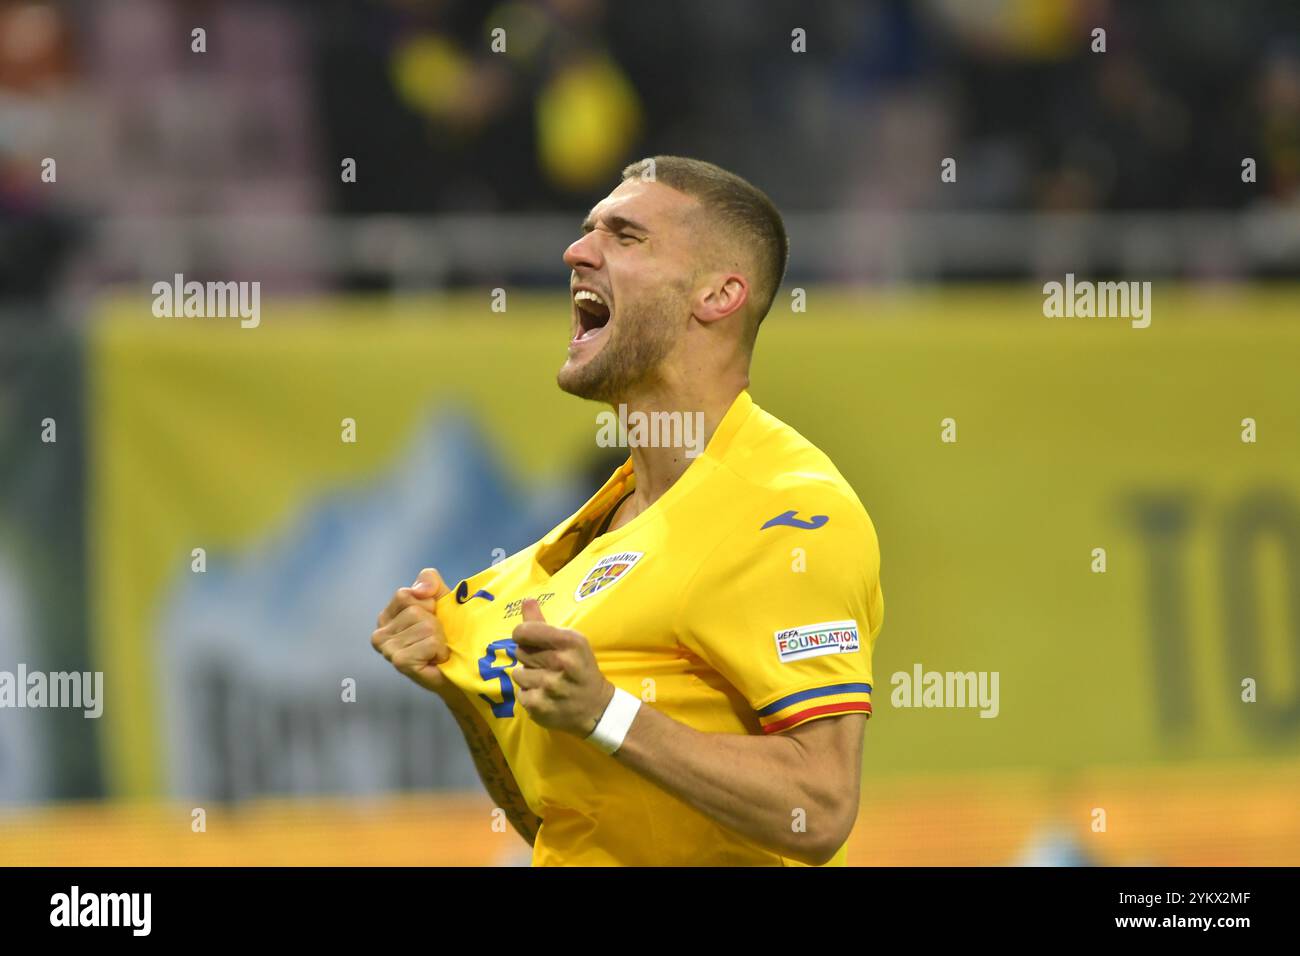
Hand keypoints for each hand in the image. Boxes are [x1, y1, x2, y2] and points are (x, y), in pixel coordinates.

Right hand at [371, 568, 454, 695]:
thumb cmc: (448, 634)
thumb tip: (420, 591)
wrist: (460, 668)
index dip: (428, 604)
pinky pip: (430, 642)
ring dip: (439, 638)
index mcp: (386, 616)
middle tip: (436, 639)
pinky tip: (436, 660)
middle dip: (435, 623)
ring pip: (426, 625)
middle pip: (416, 610)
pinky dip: (440, 650)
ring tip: (436, 651)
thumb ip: (429, 581)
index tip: (432, 619)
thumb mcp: (440, 598)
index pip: (405, 594)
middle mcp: (380, 633)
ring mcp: (387, 649)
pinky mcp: (400, 661)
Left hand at [511, 599, 613, 736]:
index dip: (521, 634)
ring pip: (517, 673)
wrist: (597, 709)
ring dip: (528, 677)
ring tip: (545, 681)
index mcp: (570, 642)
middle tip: (546, 664)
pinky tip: (544, 695)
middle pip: (520, 652)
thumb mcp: (571, 642)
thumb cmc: (581, 669)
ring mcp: (550, 687)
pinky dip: (529, 694)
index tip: (526, 638)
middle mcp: (561, 662)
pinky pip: (519, 693)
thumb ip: (543, 623)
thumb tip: (526, 601)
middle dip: (529, 657)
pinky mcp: (540, 707)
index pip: (525, 631)